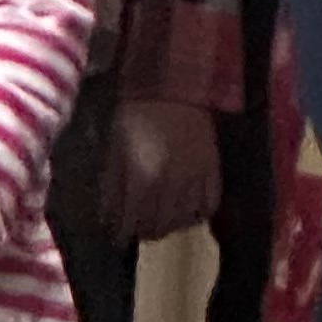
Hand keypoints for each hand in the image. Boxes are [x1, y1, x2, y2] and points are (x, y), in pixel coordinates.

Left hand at [102, 96, 219, 243]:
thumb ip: (112, 186)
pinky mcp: (214, 171)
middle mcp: (171, 185)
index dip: (120, 233)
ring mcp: (197, 179)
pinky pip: (209, 205)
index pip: (130, 223)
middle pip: (158, 227)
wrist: (175, 87)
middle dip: (143, 232)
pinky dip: (197, 214)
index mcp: (142, 179)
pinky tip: (186, 211)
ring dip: (169, 226)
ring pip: (183, 221)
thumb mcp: (114, 149)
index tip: (116, 235)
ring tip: (159, 220)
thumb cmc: (136, 115)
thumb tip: (107, 217)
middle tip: (136, 227)